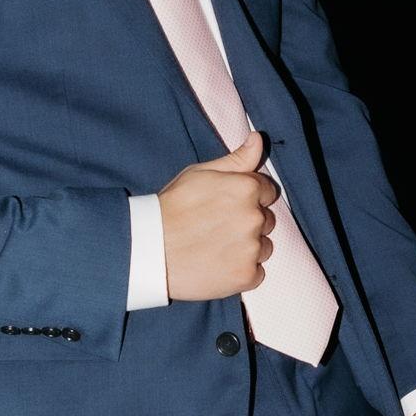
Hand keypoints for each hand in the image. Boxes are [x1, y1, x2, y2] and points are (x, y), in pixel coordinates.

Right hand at [159, 131, 280, 301]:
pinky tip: (217, 264)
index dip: (248, 197)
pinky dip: (241, 271)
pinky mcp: (246, 276)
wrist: (147, 250)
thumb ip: (236, 159)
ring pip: (263, 246)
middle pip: (266, 220)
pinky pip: (256, 272)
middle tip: (216, 227)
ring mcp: (252, 248)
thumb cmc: (171, 208)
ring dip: (247, 248)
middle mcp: (254, 217)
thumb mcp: (199, 174)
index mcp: (247, 188)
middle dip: (248, 222)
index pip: (267, 191)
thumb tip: (258, 139)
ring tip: (215, 247)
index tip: (227, 206)